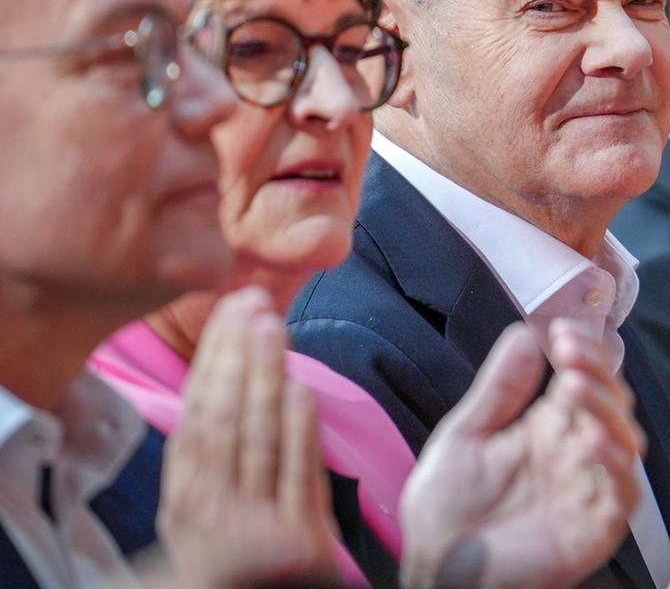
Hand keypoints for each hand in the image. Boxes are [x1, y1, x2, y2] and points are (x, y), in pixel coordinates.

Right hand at [158, 289, 339, 588]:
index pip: (193, 420)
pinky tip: (299, 388)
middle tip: (250, 302)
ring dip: (265, 377)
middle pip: (222, 422)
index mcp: (184, 504)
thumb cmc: (241, 553)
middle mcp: (210, 516)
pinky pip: (297, 476)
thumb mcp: (210, 511)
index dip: (209, 364)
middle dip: (236, 357)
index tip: (225, 315)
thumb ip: (215, 457)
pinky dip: (298, 430)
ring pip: (257, 440)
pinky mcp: (300, 545)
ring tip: (273, 326)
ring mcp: (255, 531)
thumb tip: (227, 375)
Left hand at [398, 321, 643, 588]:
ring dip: (605, 407)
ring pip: (624, 438)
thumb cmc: (444, 514)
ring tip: (573, 384)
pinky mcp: (596, 528)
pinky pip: (624, 492)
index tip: (562, 329)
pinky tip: (591, 439)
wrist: (435, 576)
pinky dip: (616, 463)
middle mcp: (574, 454)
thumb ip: (498, 389)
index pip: (583, 379)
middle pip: (610, 401)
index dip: (582, 351)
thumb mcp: (463, 438)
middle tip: (568, 350)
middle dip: (595, 370)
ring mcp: (588, 490)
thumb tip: (525, 333)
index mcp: (547, 429)